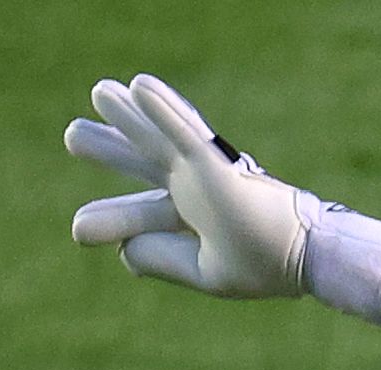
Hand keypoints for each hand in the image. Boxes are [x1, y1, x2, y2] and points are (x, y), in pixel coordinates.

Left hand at [65, 74, 318, 298]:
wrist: (306, 260)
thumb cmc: (266, 265)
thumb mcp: (205, 272)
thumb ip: (162, 260)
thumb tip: (123, 253)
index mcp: (189, 214)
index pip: (143, 211)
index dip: (112, 219)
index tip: (80, 231)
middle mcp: (193, 186)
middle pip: (142, 159)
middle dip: (109, 147)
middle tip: (74, 137)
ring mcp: (204, 171)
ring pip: (156, 137)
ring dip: (126, 116)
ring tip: (100, 92)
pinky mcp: (217, 164)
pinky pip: (186, 131)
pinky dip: (164, 109)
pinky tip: (138, 86)